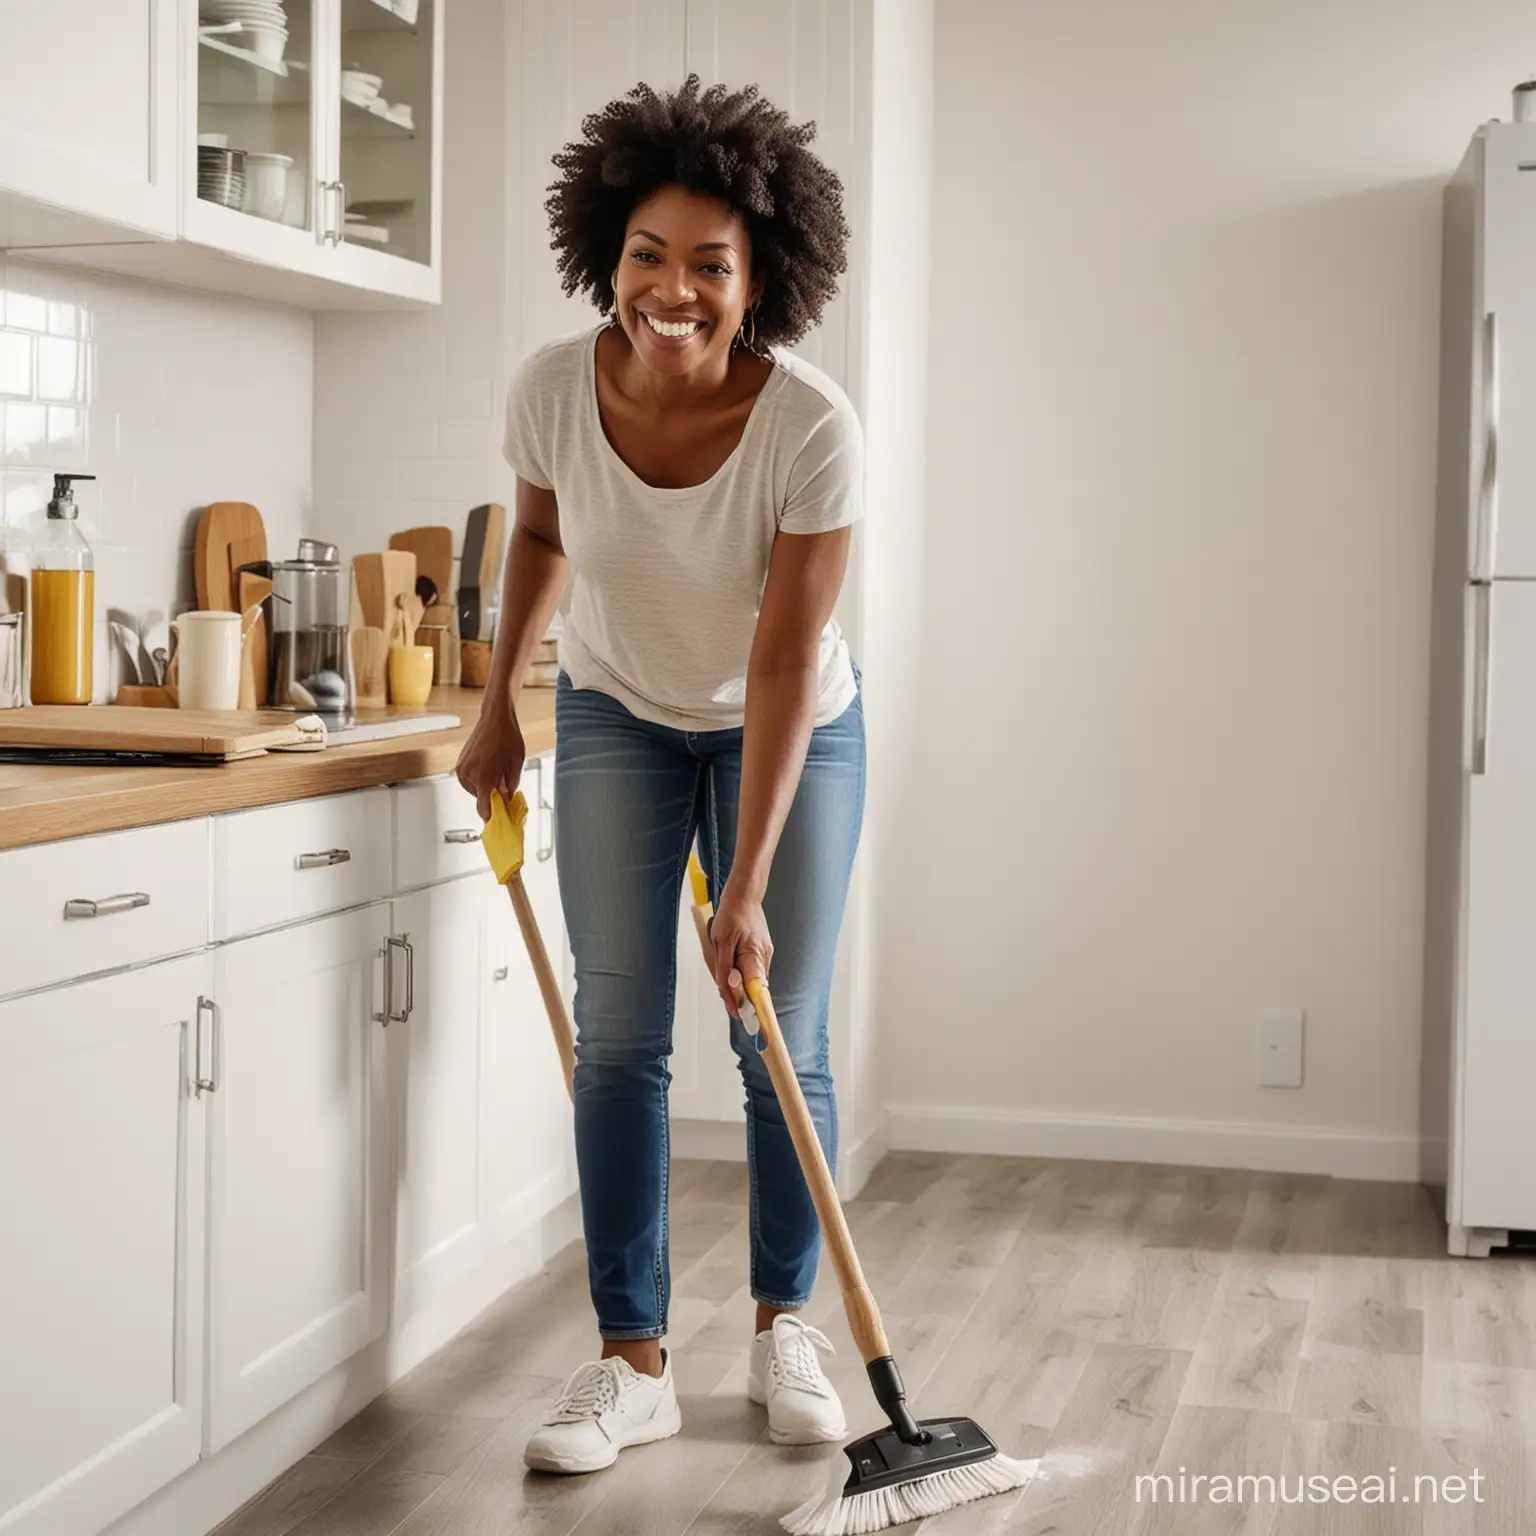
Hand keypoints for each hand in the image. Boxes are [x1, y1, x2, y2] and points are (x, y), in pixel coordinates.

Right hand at [454, 700, 525, 821]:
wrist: (495, 718)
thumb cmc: (507, 737)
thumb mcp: (515, 765)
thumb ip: (510, 786)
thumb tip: (506, 800)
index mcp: (484, 777)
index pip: (484, 808)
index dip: (491, 817)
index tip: (495, 824)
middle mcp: (469, 775)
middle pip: (480, 798)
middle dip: (492, 796)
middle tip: (504, 786)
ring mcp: (462, 769)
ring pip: (474, 790)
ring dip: (485, 787)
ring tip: (496, 770)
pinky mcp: (460, 763)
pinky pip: (469, 780)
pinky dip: (479, 779)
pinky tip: (489, 766)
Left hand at [709, 882, 771, 1019]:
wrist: (744, 895)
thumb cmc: (731, 915)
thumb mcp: (720, 943)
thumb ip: (725, 970)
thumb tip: (729, 992)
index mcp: (754, 955)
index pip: (754, 990)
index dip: (750, 1006)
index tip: (744, 1020)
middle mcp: (764, 957)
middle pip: (753, 987)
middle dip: (741, 996)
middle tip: (730, 1004)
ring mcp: (765, 953)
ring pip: (752, 978)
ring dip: (741, 985)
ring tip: (728, 984)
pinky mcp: (762, 950)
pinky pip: (752, 969)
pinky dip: (743, 974)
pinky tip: (733, 971)